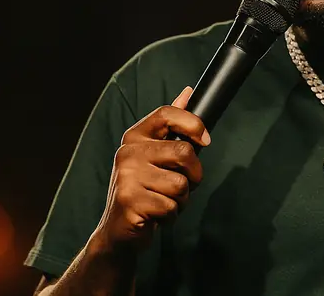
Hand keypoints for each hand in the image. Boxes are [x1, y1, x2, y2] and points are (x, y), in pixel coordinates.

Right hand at [92, 86, 209, 253]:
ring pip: (181, 184)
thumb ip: (173, 124)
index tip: (205, 140)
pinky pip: (171, 206)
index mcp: (135, 136)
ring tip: (163, 201)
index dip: (193, 124)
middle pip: (184, 152)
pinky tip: (155, 215)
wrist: (118, 231)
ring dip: (181, 200)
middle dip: (194, 175)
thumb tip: (189, 92)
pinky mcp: (130, 202)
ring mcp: (127, 177)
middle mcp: (127, 152)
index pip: (167, 113)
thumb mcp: (156, 154)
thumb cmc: (145, 189)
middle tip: (182, 185)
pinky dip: (171, 215)